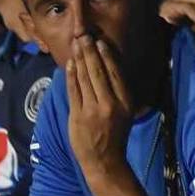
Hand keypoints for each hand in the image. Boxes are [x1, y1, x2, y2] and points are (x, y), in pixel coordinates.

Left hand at [65, 35, 133, 174]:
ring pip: (85, 78)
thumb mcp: (124, 112)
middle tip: (84, 35)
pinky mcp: (78, 115)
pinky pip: (73, 90)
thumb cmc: (114, 134)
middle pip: (98, 72)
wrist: (103, 160)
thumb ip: (116, 93)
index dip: (106, 56)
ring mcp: (93, 110)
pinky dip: (70, 75)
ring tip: (76, 44)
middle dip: (90, 52)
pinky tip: (69, 63)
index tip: (100, 41)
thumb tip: (107, 68)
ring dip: (79, 59)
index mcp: (125, 102)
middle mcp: (110, 104)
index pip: (115, 73)